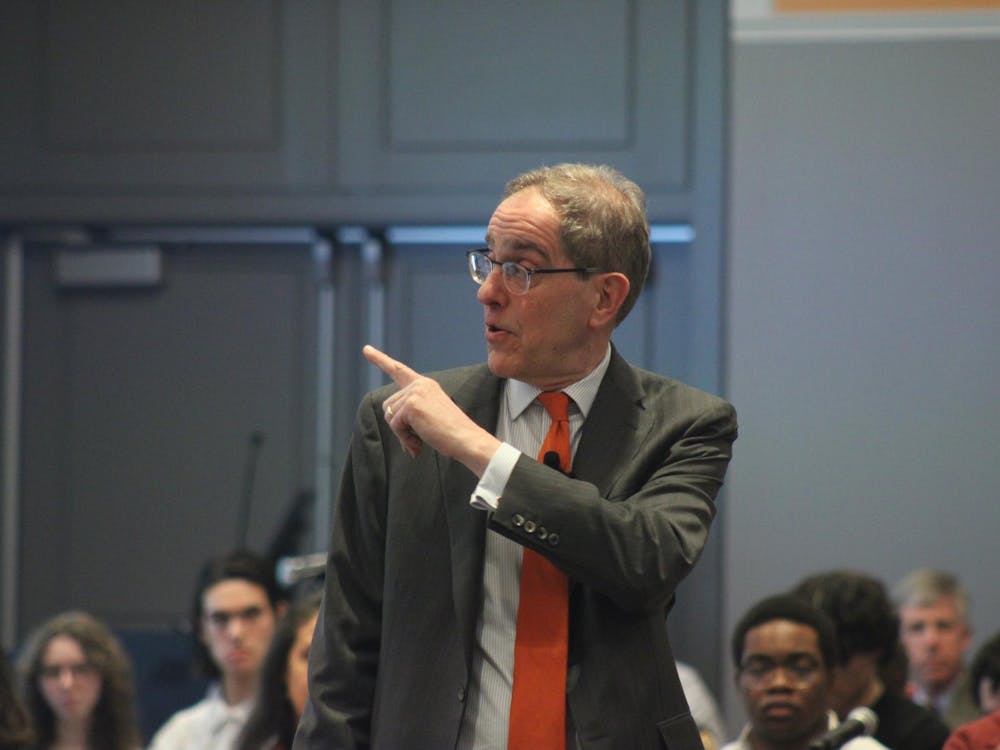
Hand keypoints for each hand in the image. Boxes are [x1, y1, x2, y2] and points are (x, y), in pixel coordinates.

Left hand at [363, 345, 499, 475]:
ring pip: (390, 417)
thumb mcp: (429, 415)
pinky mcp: (411, 405)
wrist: (465, 439)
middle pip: (390, 406)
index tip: (366, 350)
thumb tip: (392, 421)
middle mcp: (419, 385)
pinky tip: (420, 442)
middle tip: (418, 438)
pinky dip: (405, 438)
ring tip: (421, 440)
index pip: (399, 370)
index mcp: (425, 385)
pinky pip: (395, 426)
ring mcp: (415, 393)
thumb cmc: (450, 433)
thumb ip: (409, 413)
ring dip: (402, 433)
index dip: (380, 360)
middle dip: (399, 426)